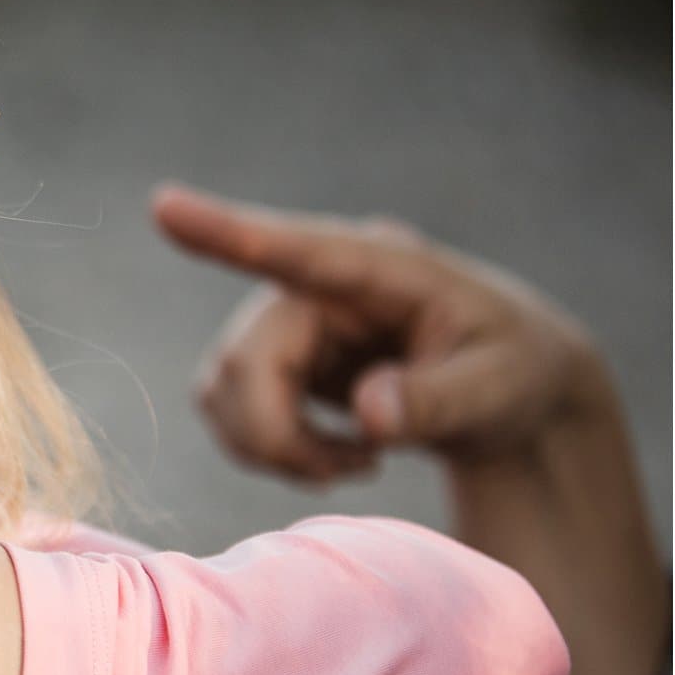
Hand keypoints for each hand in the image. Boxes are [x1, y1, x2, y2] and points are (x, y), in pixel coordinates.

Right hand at [150, 181, 606, 480]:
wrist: (501, 390)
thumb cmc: (510, 372)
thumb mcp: (500, 389)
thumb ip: (439, 400)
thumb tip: (370, 414)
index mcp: (381, 267)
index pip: (297, 250)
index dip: (228, 233)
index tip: (164, 204)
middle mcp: (316, 284)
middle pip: (245, 359)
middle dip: (279, 433)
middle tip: (354, 470)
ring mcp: (284, 320)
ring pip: (223, 388)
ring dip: (274, 446)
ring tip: (356, 461)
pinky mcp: (266, 359)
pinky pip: (226, 410)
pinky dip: (268, 450)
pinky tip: (331, 455)